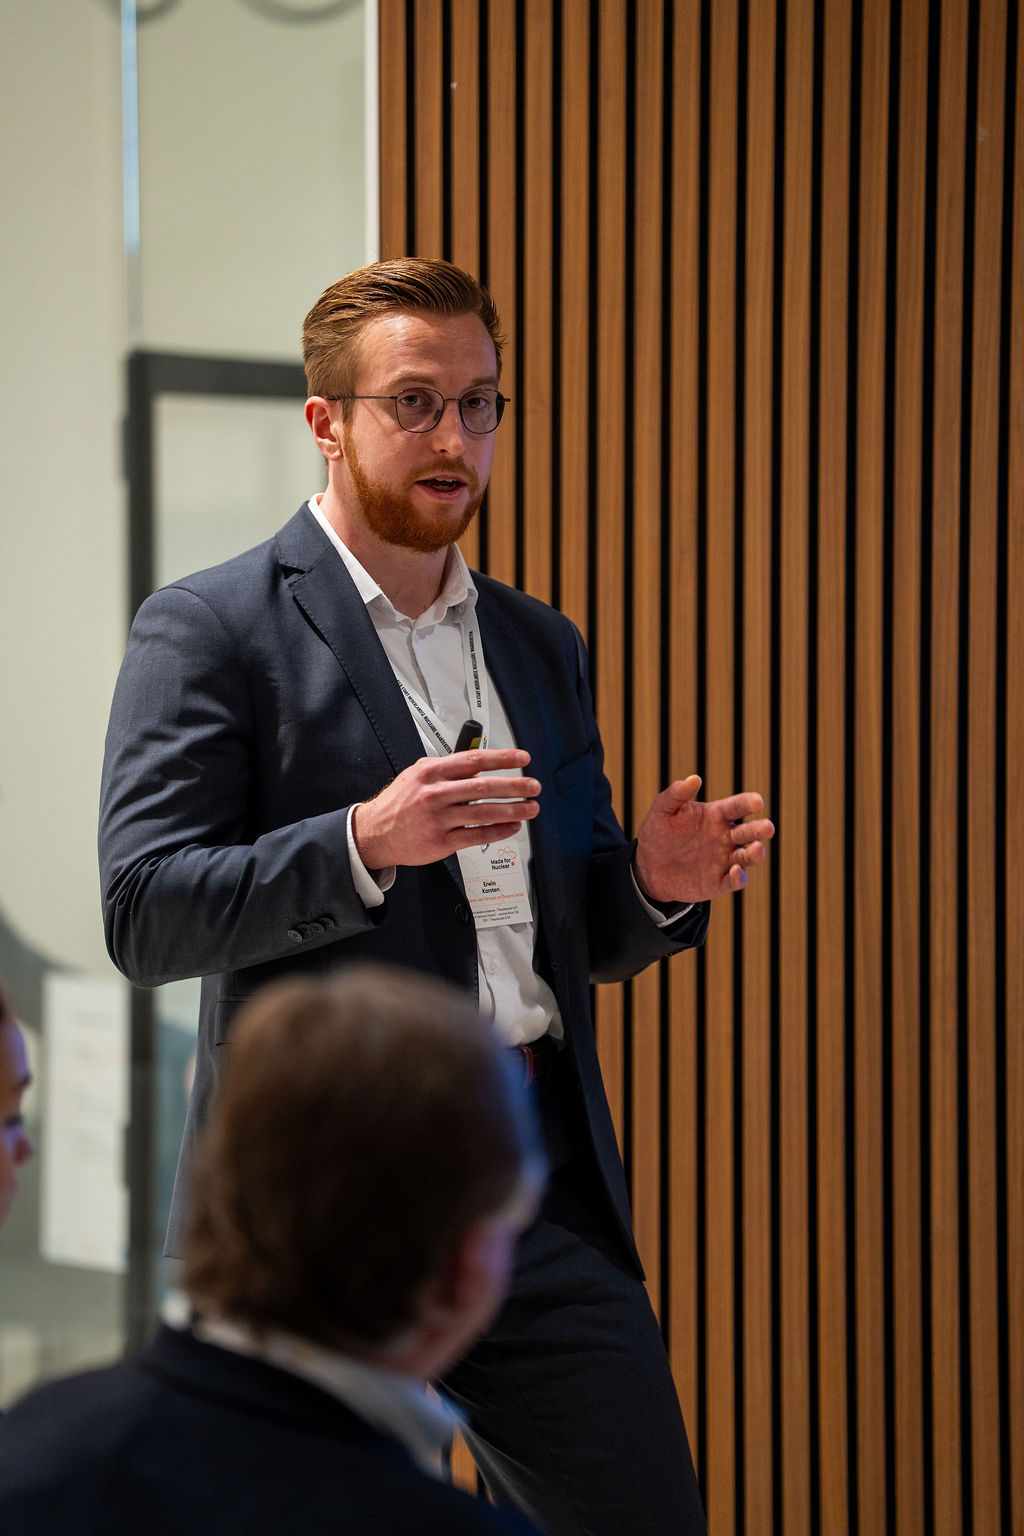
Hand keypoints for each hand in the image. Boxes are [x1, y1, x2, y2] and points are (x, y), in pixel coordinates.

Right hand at [352, 748, 540, 870]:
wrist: (374, 832)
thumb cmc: (399, 802)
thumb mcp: (419, 774)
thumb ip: (448, 769)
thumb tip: (480, 768)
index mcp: (432, 772)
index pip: (474, 760)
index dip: (503, 758)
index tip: (523, 759)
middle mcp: (435, 794)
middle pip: (483, 787)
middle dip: (514, 786)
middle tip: (534, 786)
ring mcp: (438, 819)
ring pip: (483, 813)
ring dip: (512, 810)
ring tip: (531, 808)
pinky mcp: (440, 842)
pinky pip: (476, 835)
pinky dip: (498, 831)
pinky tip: (512, 827)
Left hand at [634, 774, 773, 903]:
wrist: (648, 866)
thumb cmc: (658, 832)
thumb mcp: (662, 810)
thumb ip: (676, 794)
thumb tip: (694, 778)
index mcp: (716, 816)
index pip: (736, 807)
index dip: (748, 803)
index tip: (758, 801)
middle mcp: (725, 837)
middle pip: (749, 832)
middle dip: (760, 829)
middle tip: (767, 827)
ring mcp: (724, 860)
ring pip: (748, 856)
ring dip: (755, 853)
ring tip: (756, 848)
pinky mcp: (719, 882)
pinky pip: (734, 880)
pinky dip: (739, 877)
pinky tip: (736, 871)